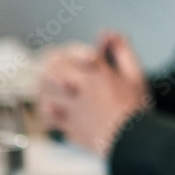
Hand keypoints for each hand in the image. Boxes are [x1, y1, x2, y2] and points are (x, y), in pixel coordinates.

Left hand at [37, 32, 150, 156]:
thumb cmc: (134, 108)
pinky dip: (45, 110)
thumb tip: (105, 33)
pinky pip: (49, 117)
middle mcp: (83, 89)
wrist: (132, 140)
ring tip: (39, 82)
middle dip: (48, 65)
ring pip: (48, 93)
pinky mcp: (69, 127)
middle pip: (56, 70)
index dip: (66, 52)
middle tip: (43, 63)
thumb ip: (121, 51)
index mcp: (99, 74)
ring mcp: (73, 109)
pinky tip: (46, 105)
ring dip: (42, 87)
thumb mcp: (135, 74)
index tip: (59, 52)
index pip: (76, 54)